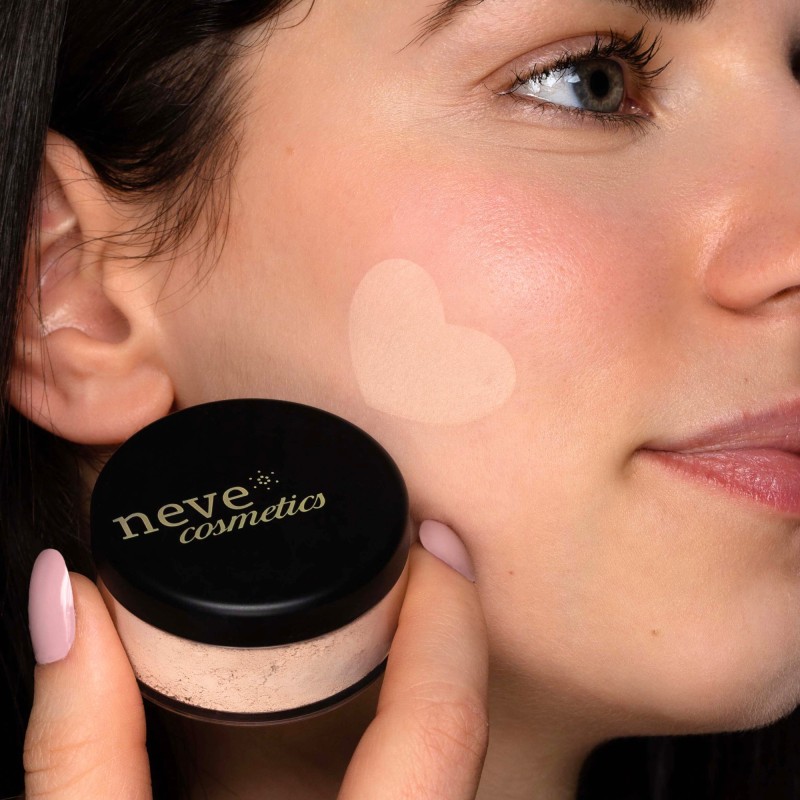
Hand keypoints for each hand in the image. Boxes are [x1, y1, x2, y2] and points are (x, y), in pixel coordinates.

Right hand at [23, 521, 488, 798]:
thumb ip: (80, 750)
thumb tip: (67, 604)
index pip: (441, 728)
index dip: (449, 617)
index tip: (435, 542)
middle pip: (470, 748)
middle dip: (455, 647)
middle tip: (428, 566)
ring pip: (464, 783)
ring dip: (445, 699)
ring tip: (412, 625)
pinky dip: (425, 752)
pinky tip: (386, 723)